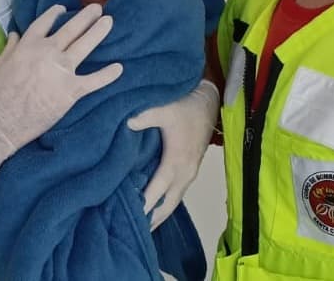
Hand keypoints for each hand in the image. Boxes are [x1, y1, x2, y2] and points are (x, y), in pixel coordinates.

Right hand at [0, 4, 121, 168]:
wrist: (1, 122)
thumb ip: (10, 48)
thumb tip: (15, 34)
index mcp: (28, 45)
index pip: (44, 23)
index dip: (54, 14)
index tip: (62, 8)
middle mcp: (47, 52)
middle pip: (70, 29)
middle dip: (85, 17)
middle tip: (97, 9)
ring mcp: (61, 70)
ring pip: (84, 46)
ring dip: (98, 32)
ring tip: (109, 22)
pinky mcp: (71, 90)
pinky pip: (94, 80)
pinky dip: (107, 74)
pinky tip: (119, 68)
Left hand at [128, 79, 219, 228]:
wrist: (208, 101)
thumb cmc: (185, 106)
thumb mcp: (164, 108)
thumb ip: (144, 116)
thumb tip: (126, 124)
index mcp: (177, 161)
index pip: (157, 190)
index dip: (145, 204)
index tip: (132, 217)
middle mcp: (185, 173)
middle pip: (168, 204)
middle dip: (153, 218)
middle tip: (134, 231)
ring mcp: (189, 173)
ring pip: (174, 201)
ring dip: (160, 214)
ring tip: (142, 226)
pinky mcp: (190, 169)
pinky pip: (177, 194)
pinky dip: (166, 204)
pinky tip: (154, 208)